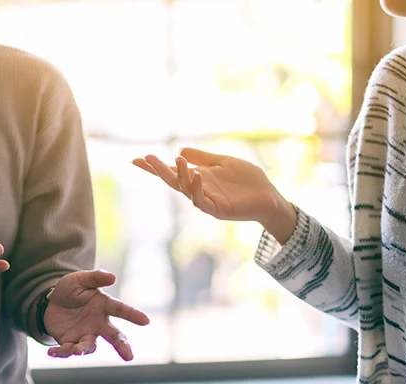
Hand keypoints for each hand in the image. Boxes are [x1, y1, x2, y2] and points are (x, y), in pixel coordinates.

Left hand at [43, 270, 149, 360]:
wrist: (51, 302)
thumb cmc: (71, 289)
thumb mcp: (80, 279)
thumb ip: (95, 277)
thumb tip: (113, 277)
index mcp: (104, 306)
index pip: (121, 310)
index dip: (133, 315)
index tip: (146, 321)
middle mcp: (98, 323)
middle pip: (114, 336)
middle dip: (122, 346)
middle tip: (129, 356)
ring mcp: (85, 334)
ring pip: (89, 346)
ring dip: (83, 349)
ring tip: (75, 351)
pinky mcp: (70, 342)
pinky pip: (68, 350)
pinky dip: (61, 352)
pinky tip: (52, 352)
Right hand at [133, 148, 297, 243]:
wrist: (269, 196)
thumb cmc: (247, 180)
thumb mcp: (222, 162)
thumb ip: (202, 158)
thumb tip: (179, 151)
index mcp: (197, 179)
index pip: (171, 172)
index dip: (154, 167)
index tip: (137, 159)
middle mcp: (198, 190)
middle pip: (172, 181)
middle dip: (159, 171)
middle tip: (146, 158)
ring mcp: (207, 201)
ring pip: (185, 190)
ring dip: (179, 175)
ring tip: (176, 161)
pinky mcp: (218, 210)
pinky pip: (202, 201)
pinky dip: (197, 188)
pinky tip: (197, 175)